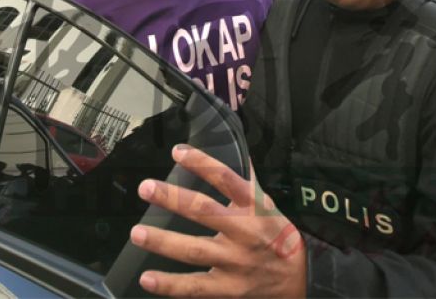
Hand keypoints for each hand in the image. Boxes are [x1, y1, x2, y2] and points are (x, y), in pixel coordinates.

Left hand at [130, 145, 305, 297]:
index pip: (227, 179)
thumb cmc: (278, 238)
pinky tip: (147, 278)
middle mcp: (244, 233)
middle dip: (173, 199)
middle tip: (145, 187)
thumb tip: (240, 151)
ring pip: (195, 250)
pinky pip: (195, 287)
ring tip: (137, 233)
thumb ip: (248, 182)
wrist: (298, 281)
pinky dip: (170, 284)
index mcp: (254, 208)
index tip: (177, 152)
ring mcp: (235, 262)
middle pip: (204, 212)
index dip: (202, 163)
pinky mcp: (228, 288)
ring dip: (163, 242)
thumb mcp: (268, 206)